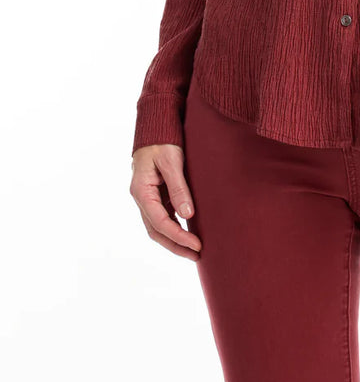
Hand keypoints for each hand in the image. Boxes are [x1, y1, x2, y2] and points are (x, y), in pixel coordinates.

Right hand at [130, 144, 202, 259]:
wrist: (155, 126)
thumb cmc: (162, 140)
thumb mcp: (171, 161)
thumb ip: (178, 188)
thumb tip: (187, 215)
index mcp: (141, 191)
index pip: (159, 222)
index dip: (178, 237)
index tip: (197, 245)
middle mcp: (142, 197)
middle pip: (156, 231)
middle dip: (176, 246)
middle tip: (197, 255)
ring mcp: (148, 197)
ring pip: (159, 226)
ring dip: (175, 239)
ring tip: (195, 250)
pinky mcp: (155, 194)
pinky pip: (164, 216)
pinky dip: (175, 227)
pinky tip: (188, 231)